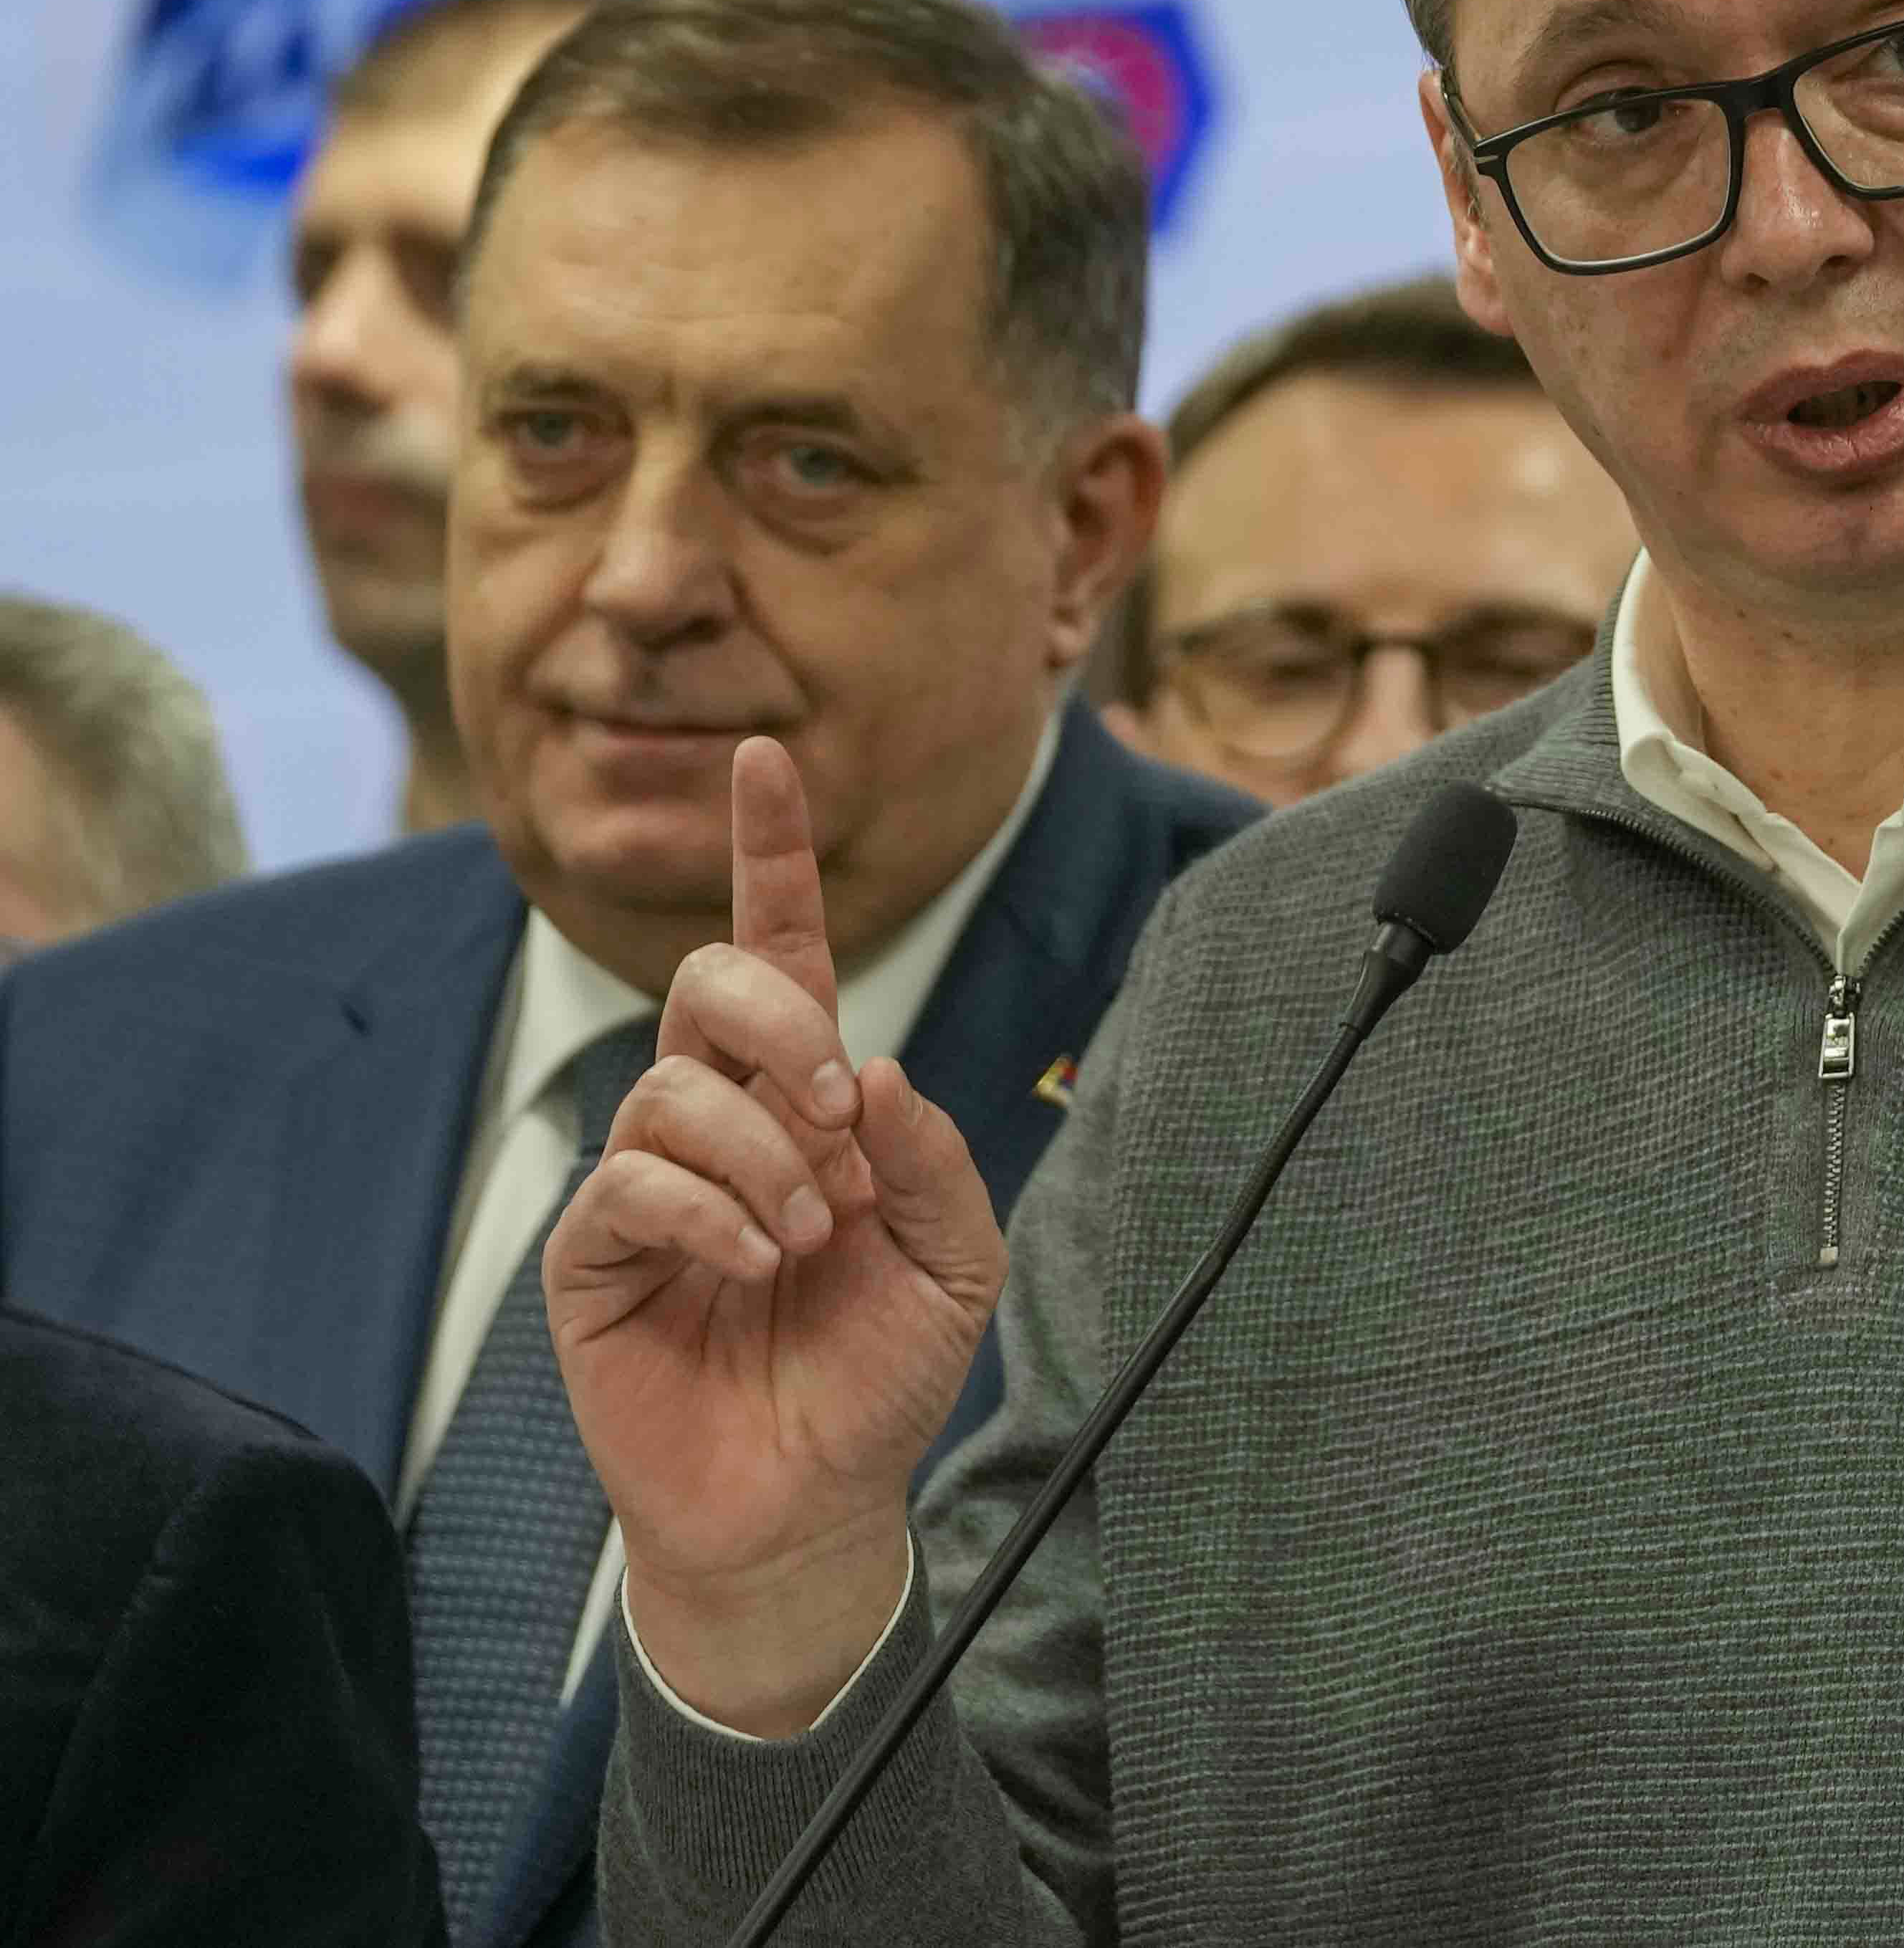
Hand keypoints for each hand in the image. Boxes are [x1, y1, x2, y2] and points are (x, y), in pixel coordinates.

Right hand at [544, 735, 1008, 1731]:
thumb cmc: (878, 1372)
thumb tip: (869, 1068)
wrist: (815, 1499)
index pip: (781, 949)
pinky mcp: (594, 1256)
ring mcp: (649, 1181)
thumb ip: (935, 1156)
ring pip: (671, 1087)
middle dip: (776, 1020)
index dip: (770, 852)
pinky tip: (757, 1267)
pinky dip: (709, 1214)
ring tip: (812, 1233)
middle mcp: (718, 1117)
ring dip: (760, 1149)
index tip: (767, 756)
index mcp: (806, 1097)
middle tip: (836, 1108)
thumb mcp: (957, 1260)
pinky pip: (630, 1185)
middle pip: (709, 985)